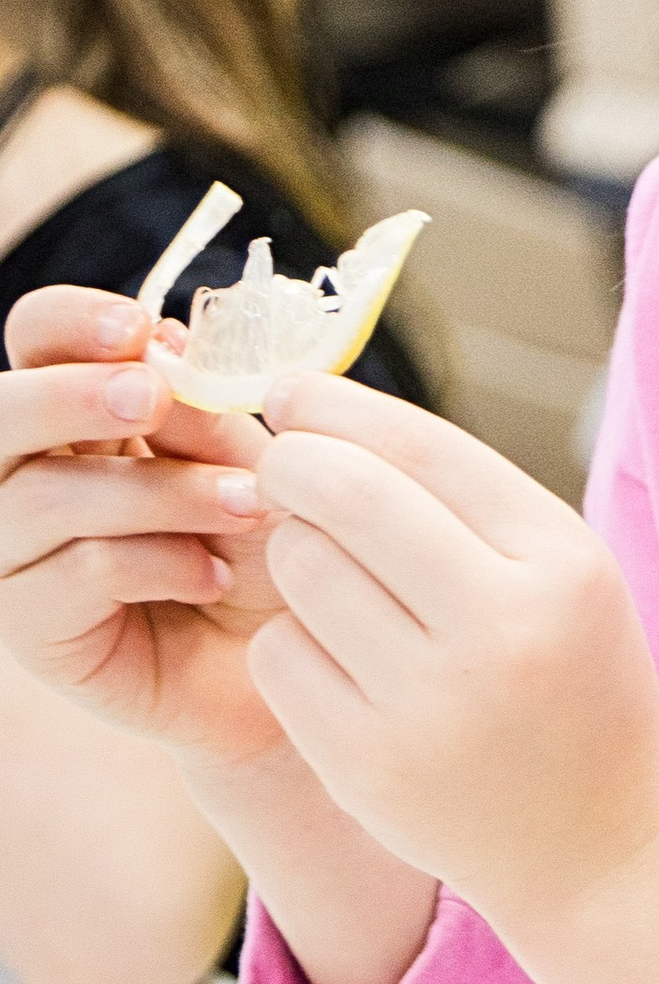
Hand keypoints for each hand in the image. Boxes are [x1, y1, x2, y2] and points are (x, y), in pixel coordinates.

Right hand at [0, 287, 288, 773]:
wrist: (305, 660)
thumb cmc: (270, 546)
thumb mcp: (245, 458)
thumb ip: (198, 408)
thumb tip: (158, 348)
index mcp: (76, 412)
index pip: (35, 339)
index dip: (70, 323)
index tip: (138, 327)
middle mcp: (25, 476)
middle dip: (71, 397)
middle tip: (151, 397)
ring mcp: (15, 555)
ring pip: (41, 498)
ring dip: (154, 493)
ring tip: (245, 504)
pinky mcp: (34, 630)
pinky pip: (74, 575)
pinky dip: (155, 564)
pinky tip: (213, 576)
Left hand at [244, 372, 658, 931]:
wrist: (599, 840)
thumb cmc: (570, 679)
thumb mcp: (564, 576)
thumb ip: (467, 500)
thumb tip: (324, 417)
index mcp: (562, 566)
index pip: (425, 450)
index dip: (340, 408)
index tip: (292, 392)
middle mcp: (503, 629)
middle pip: (346, 497)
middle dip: (294, 465)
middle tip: (280, 467)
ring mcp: (431, 704)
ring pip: (301, 570)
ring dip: (297, 557)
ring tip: (339, 583)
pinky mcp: (368, 765)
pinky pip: (281, 655)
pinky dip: (296, 643)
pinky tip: (341, 663)